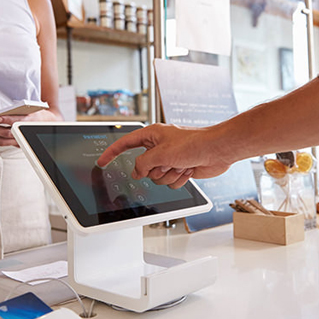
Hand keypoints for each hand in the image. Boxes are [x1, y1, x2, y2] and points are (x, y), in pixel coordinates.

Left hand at [0, 108, 59, 146]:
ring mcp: (21, 140)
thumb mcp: (31, 109)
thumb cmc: (37, 116)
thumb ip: (18, 111)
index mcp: (29, 121)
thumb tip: (0, 115)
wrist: (47, 124)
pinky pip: (4, 143)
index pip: (16, 122)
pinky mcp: (18, 144)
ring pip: (3, 141)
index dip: (6, 120)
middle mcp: (24, 132)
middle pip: (6, 133)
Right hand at [96, 123, 233, 188]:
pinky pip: (170, 183)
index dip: (112, 153)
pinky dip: (179, 178)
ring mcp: (169, 159)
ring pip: (157, 178)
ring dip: (170, 175)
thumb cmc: (194, 143)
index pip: (125, 144)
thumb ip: (143, 164)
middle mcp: (159, 147)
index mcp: (152, 135)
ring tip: (182, 164)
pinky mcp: (179, 169)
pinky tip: (189, 169)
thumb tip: (137, 172)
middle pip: (143, 167)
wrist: (217, 150)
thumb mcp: (161, 154)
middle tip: (169, 162)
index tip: (101, 162)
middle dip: (156, 170)